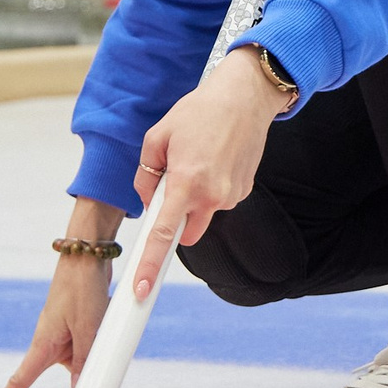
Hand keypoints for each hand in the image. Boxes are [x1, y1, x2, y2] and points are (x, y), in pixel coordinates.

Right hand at [0, 198, 121, 387]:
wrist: (86, 254)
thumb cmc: (81, 287)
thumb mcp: (88, 329)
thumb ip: (83, 361)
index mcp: (42, 343)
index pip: (19, 379)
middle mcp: (48, 339)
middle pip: (64, 368)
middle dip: (84, 364)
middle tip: (98, 342)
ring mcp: (61, 330)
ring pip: (79, 354)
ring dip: (94, 344)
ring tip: (103, 320)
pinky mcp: (73, 322)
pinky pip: (86, 339)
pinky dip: (97, 334)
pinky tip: (106, 315)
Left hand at [127, 48, 284, 300]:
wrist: (246, 97)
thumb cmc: (200, 111)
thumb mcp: (158, 135)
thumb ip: (146, 173)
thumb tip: (148, 200)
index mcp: (186, 181)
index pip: (164, 235)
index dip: (149, 264)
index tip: (141, 290)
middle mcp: (212, 195)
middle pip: (185, 234)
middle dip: (174, 222)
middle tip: (170, 187)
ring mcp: (232, 195)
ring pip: (202, 216)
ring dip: (193, 201)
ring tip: (197, 160)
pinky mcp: (244, 191)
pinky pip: (218, 202)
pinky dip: (210, 190)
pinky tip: (213, 160)